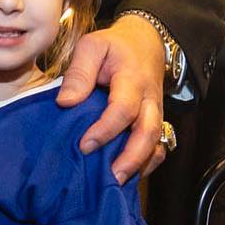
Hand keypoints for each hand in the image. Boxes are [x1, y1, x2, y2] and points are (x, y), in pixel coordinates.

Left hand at [56, 14, 166, 183]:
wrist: (146, 42)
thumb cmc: (114, 46)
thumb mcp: (92, 47)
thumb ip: (79, 73)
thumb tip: (65, 102)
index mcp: (132, 78)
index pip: (123, 109)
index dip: (105, 130)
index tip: (84, 145)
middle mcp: (149, 99)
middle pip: (149, 132)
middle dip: (130, 157)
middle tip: (110, 177)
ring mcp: (155, 112)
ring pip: (157, 143)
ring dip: (139, 164)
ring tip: (117, 182)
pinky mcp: (155, 121)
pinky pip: (159, 146)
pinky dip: (147, 163)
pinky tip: (128, 175)